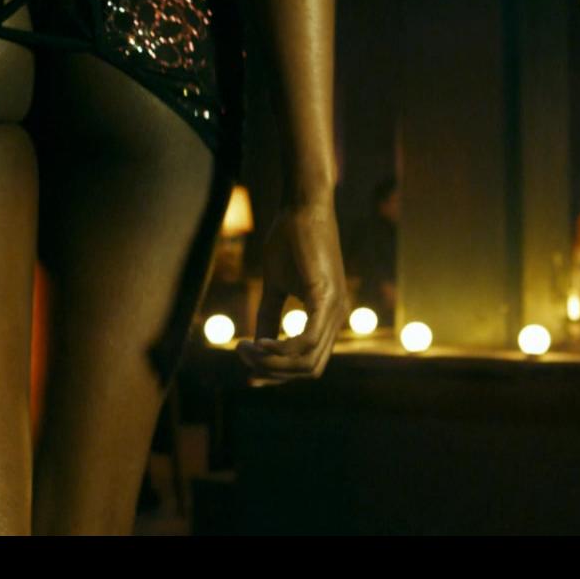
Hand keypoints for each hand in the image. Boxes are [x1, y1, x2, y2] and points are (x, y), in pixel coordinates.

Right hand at [237, 200, 349, 383]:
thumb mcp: (275, 286)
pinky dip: (282, 348)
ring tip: (246, 348)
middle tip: (242, 354)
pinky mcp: (326, 297)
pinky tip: (260, 342)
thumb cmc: (290, 240)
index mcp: (328, 317)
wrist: (302, 206)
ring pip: (307, 361)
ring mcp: (335, 309)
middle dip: (272, 371)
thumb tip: (258, 344)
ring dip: (272, 362)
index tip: (246, 362)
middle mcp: (337, 318)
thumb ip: (269, 316)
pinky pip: (308, 340)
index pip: (307, 363)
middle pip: (308, 370)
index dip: (277, 371)